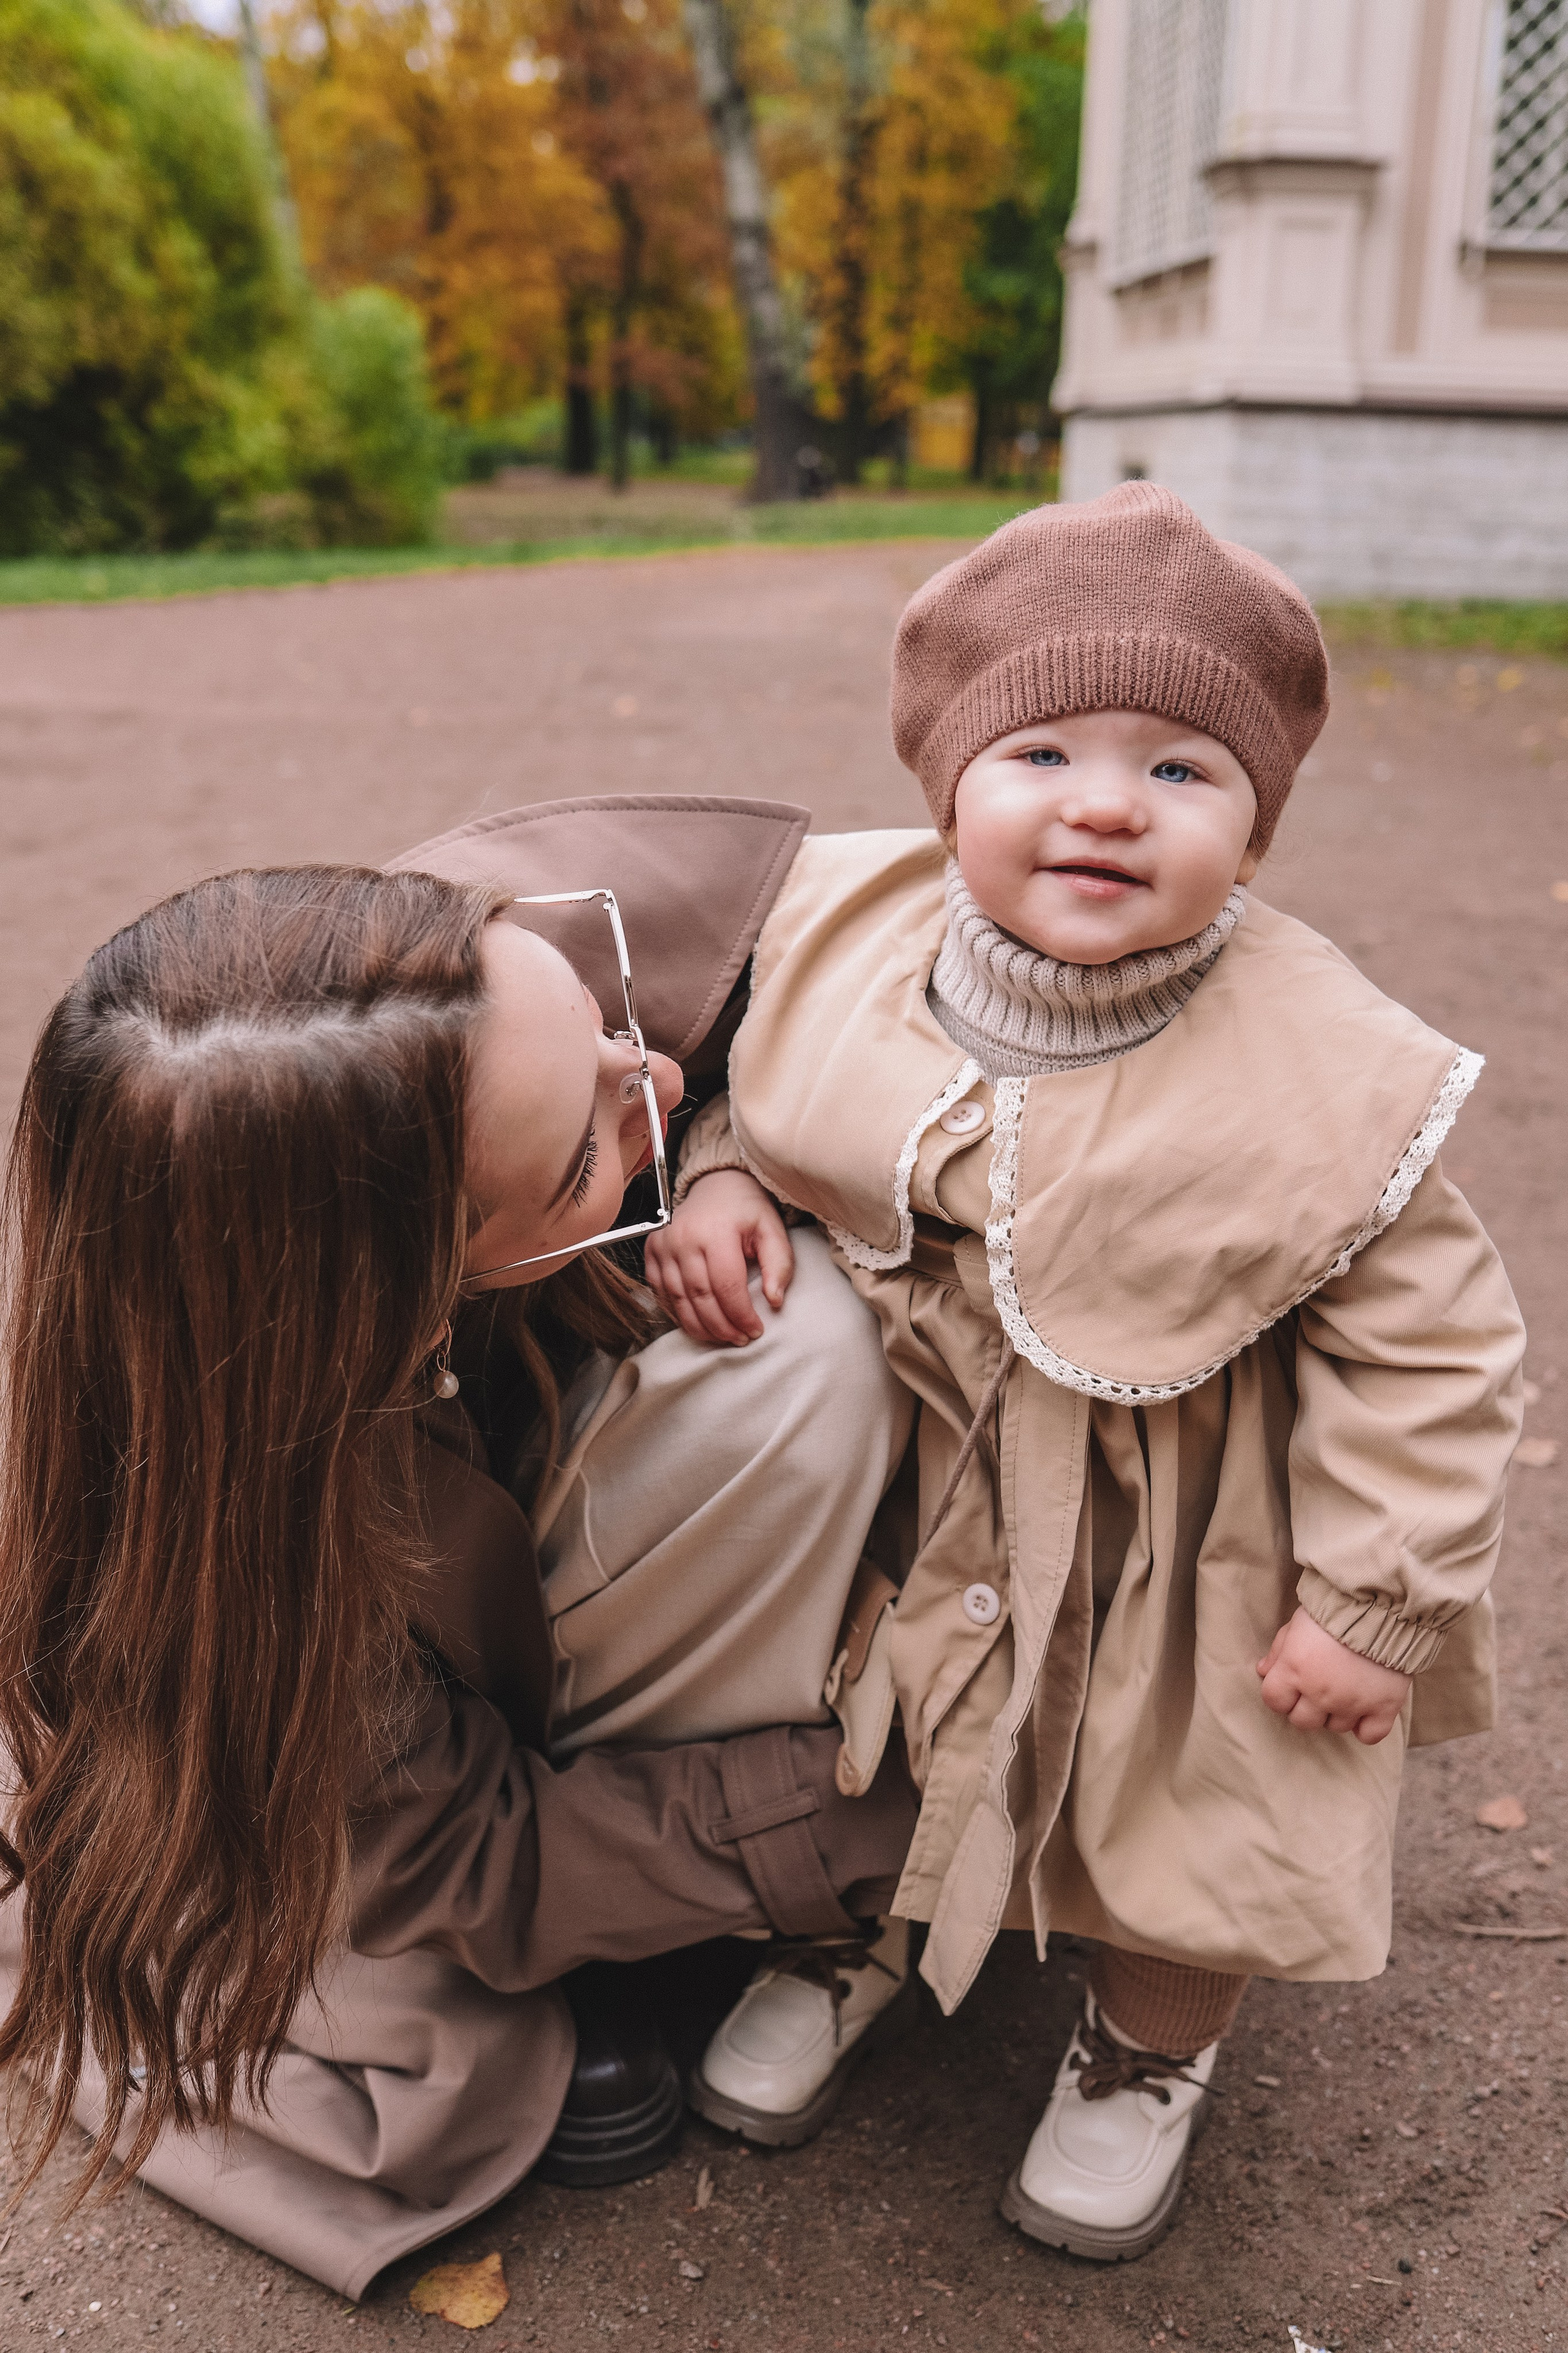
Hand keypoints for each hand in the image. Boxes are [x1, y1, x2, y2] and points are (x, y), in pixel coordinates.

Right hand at [644, 1169, 795, 1346]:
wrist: (716, 1185)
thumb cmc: (746, 1210)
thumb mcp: (772, 1230)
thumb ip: (779, 1265)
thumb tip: (774, 1301)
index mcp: (716, 1232)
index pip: (727, 1287)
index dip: (741, 1316)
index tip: (755, 1330)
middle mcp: (683, 1238)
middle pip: (700, 1298)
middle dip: (721, 1327)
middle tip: (740, 1339)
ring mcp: (663, 1245)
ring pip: (678, 1300)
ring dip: (700, 1326)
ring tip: (721, 1337)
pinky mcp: (651, 1251)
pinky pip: (660, 1292)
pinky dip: (678, 1313)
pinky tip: (697, 1323)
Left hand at [1255, 1607, 1410, 1745]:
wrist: (1381, 1605)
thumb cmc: (1333, 1611)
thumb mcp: (1296, 1623)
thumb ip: (1278, 1651)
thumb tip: (1263, 1672)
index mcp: (1294, 1669)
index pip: (1274, 1701)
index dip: (1280, 1695)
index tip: (1290, 1686)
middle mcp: (1320, 1692)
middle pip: (1302, 1722)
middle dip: (1306, 1708)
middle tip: (1318, 1689)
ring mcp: (1352, 1702)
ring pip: (1335, 1727)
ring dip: (1336, 1713)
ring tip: (1345, 1690)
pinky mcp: (1383, 1707)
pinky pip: (1369, 1735)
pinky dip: (1365, 1728)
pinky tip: (1364, 1711)